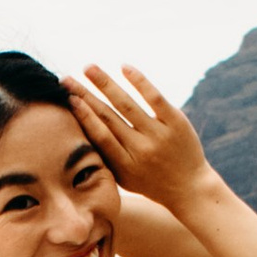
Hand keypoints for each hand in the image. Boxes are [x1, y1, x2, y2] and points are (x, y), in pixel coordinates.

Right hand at [64, 65, 224, 225]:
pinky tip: (124, 68)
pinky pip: (155, 98)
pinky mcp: (176, 123)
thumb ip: (105, 157)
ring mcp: (159, 135)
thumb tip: (82, 128)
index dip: (84, 116)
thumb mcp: (125, 177)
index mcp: (124, 164)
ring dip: (105, 83)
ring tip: (88, 68)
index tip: (69, 100)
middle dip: (85, 95)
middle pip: (108, 117)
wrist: (191, 188)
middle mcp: (140, 149)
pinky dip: (139, 82)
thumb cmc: (151, 181)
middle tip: (66, 80)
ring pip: (127, 104)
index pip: (100, 136)